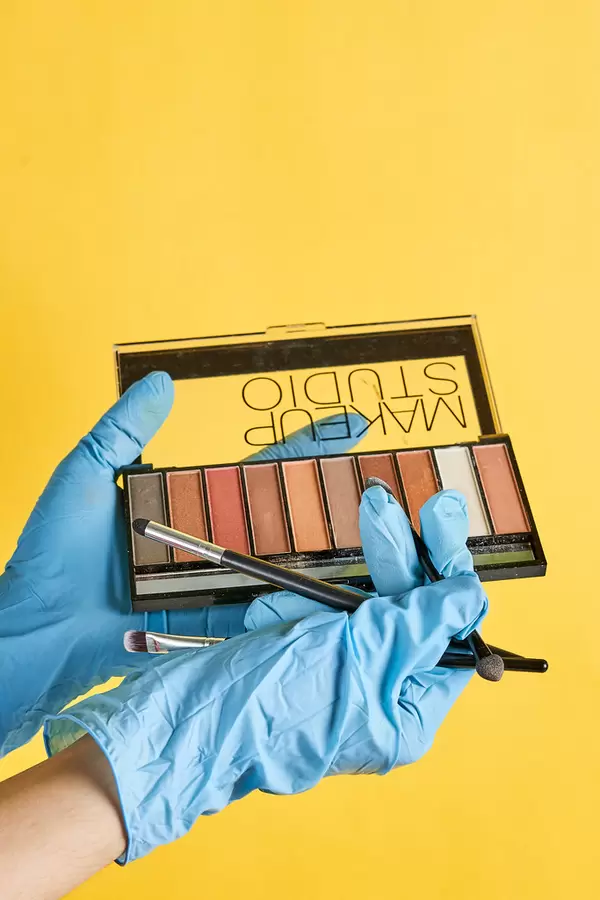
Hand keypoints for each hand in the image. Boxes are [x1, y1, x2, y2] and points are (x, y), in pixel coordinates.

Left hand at [0, 372, 364, 755]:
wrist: (36, 629)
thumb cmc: (51, 553)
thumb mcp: (86, 475)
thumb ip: (124, 429)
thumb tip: (163, 381)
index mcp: (187, 503)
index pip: (259, 470)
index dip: (304, 447)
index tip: (348, 423)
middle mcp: (211, 544)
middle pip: (284, 518)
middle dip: (334, 500)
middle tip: (388, 483)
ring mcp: (217, 585)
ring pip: (283, 566)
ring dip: (330, 554)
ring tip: (384, 536)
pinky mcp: (214, 626)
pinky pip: (264, 615)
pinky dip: (302, 606)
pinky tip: (345, 594)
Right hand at [44, 485, 486, 862]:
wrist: (178, 726)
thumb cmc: (273, 701)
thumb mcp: (360, 655)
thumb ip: (419, 622)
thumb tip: (470, 593)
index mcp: (406, 710)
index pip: (451, 628)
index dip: (447, 567)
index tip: (440, 509)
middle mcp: (377, 695)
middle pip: (404, 607)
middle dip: (386, 559)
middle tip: (376, 503)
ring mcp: (334, 675)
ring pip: (351, 603)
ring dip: (316, 597)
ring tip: (278, 622)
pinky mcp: (294, 657)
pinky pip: (308, 614)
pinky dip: (286, 610)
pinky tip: (263, 625)